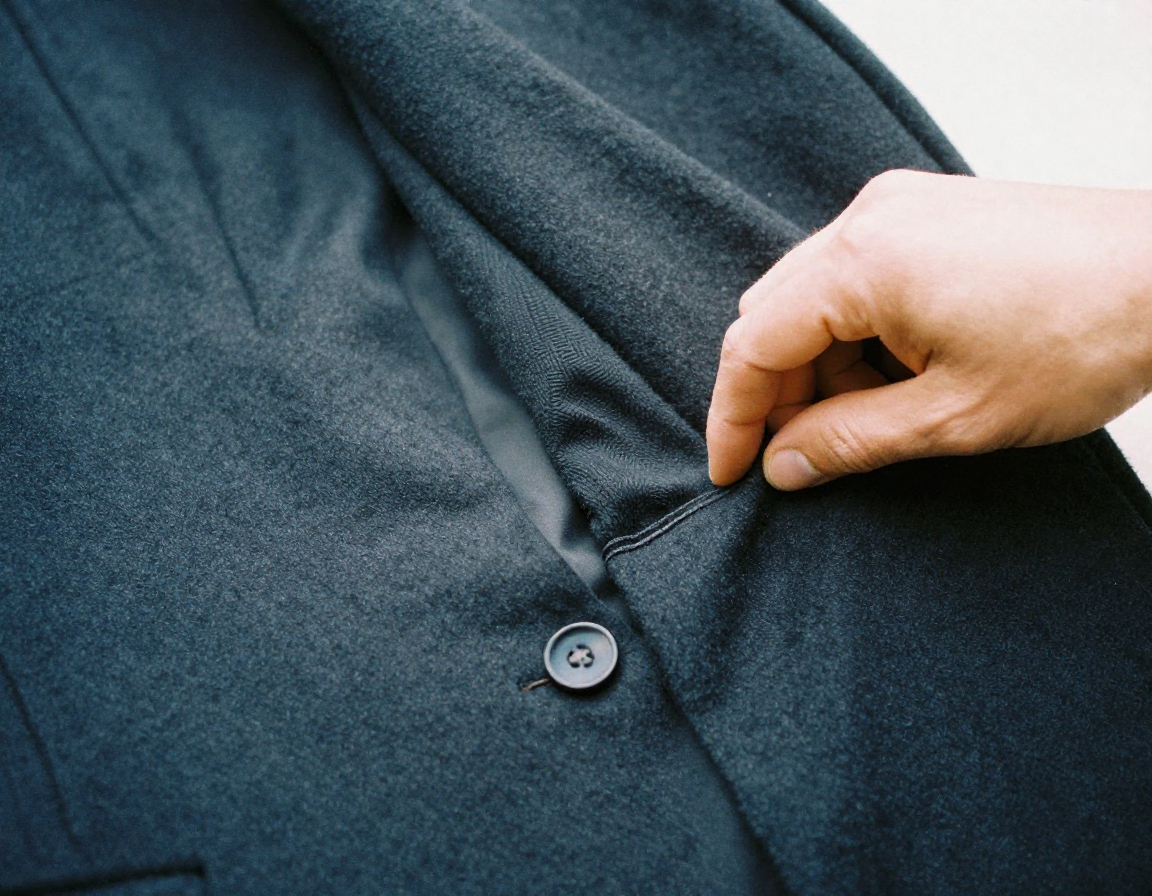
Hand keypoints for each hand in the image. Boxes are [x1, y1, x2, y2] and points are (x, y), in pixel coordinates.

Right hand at [706, 170, 1151, 489]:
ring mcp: (901, 208)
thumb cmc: (1085, 334)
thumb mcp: (954, 415)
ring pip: (815, 297)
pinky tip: (899, 374)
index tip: (732, 471)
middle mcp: (869, 218)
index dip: (734, 415)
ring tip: (870, 419)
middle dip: (779, 392)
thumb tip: (783, 465)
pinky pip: (860, 276)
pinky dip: (859, 334)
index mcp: (862, 261)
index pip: (752, 342)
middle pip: (776, 314)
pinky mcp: (931, 214)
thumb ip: (850, 442)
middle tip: (803, 455)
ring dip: (823, 365)